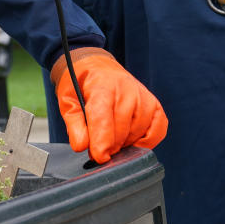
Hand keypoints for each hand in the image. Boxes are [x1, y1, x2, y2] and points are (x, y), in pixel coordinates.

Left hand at [51, 47, 167, 163]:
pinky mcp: (155, 106)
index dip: (101, 141)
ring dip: (124, 144)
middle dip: (109, 146)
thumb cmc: (81, 85)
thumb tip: (81, 146)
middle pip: (121, 130)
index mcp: (101, 87)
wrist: (96, 67)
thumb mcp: (67, 101)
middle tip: (98, 148)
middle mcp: (127, 91)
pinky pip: (157, 132)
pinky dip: (145, 142)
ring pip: (137, 133)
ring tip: (111, 138)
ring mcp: (143, 97)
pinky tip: (130, 140)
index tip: (99, 157)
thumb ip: (74, 125)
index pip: (103, 118)